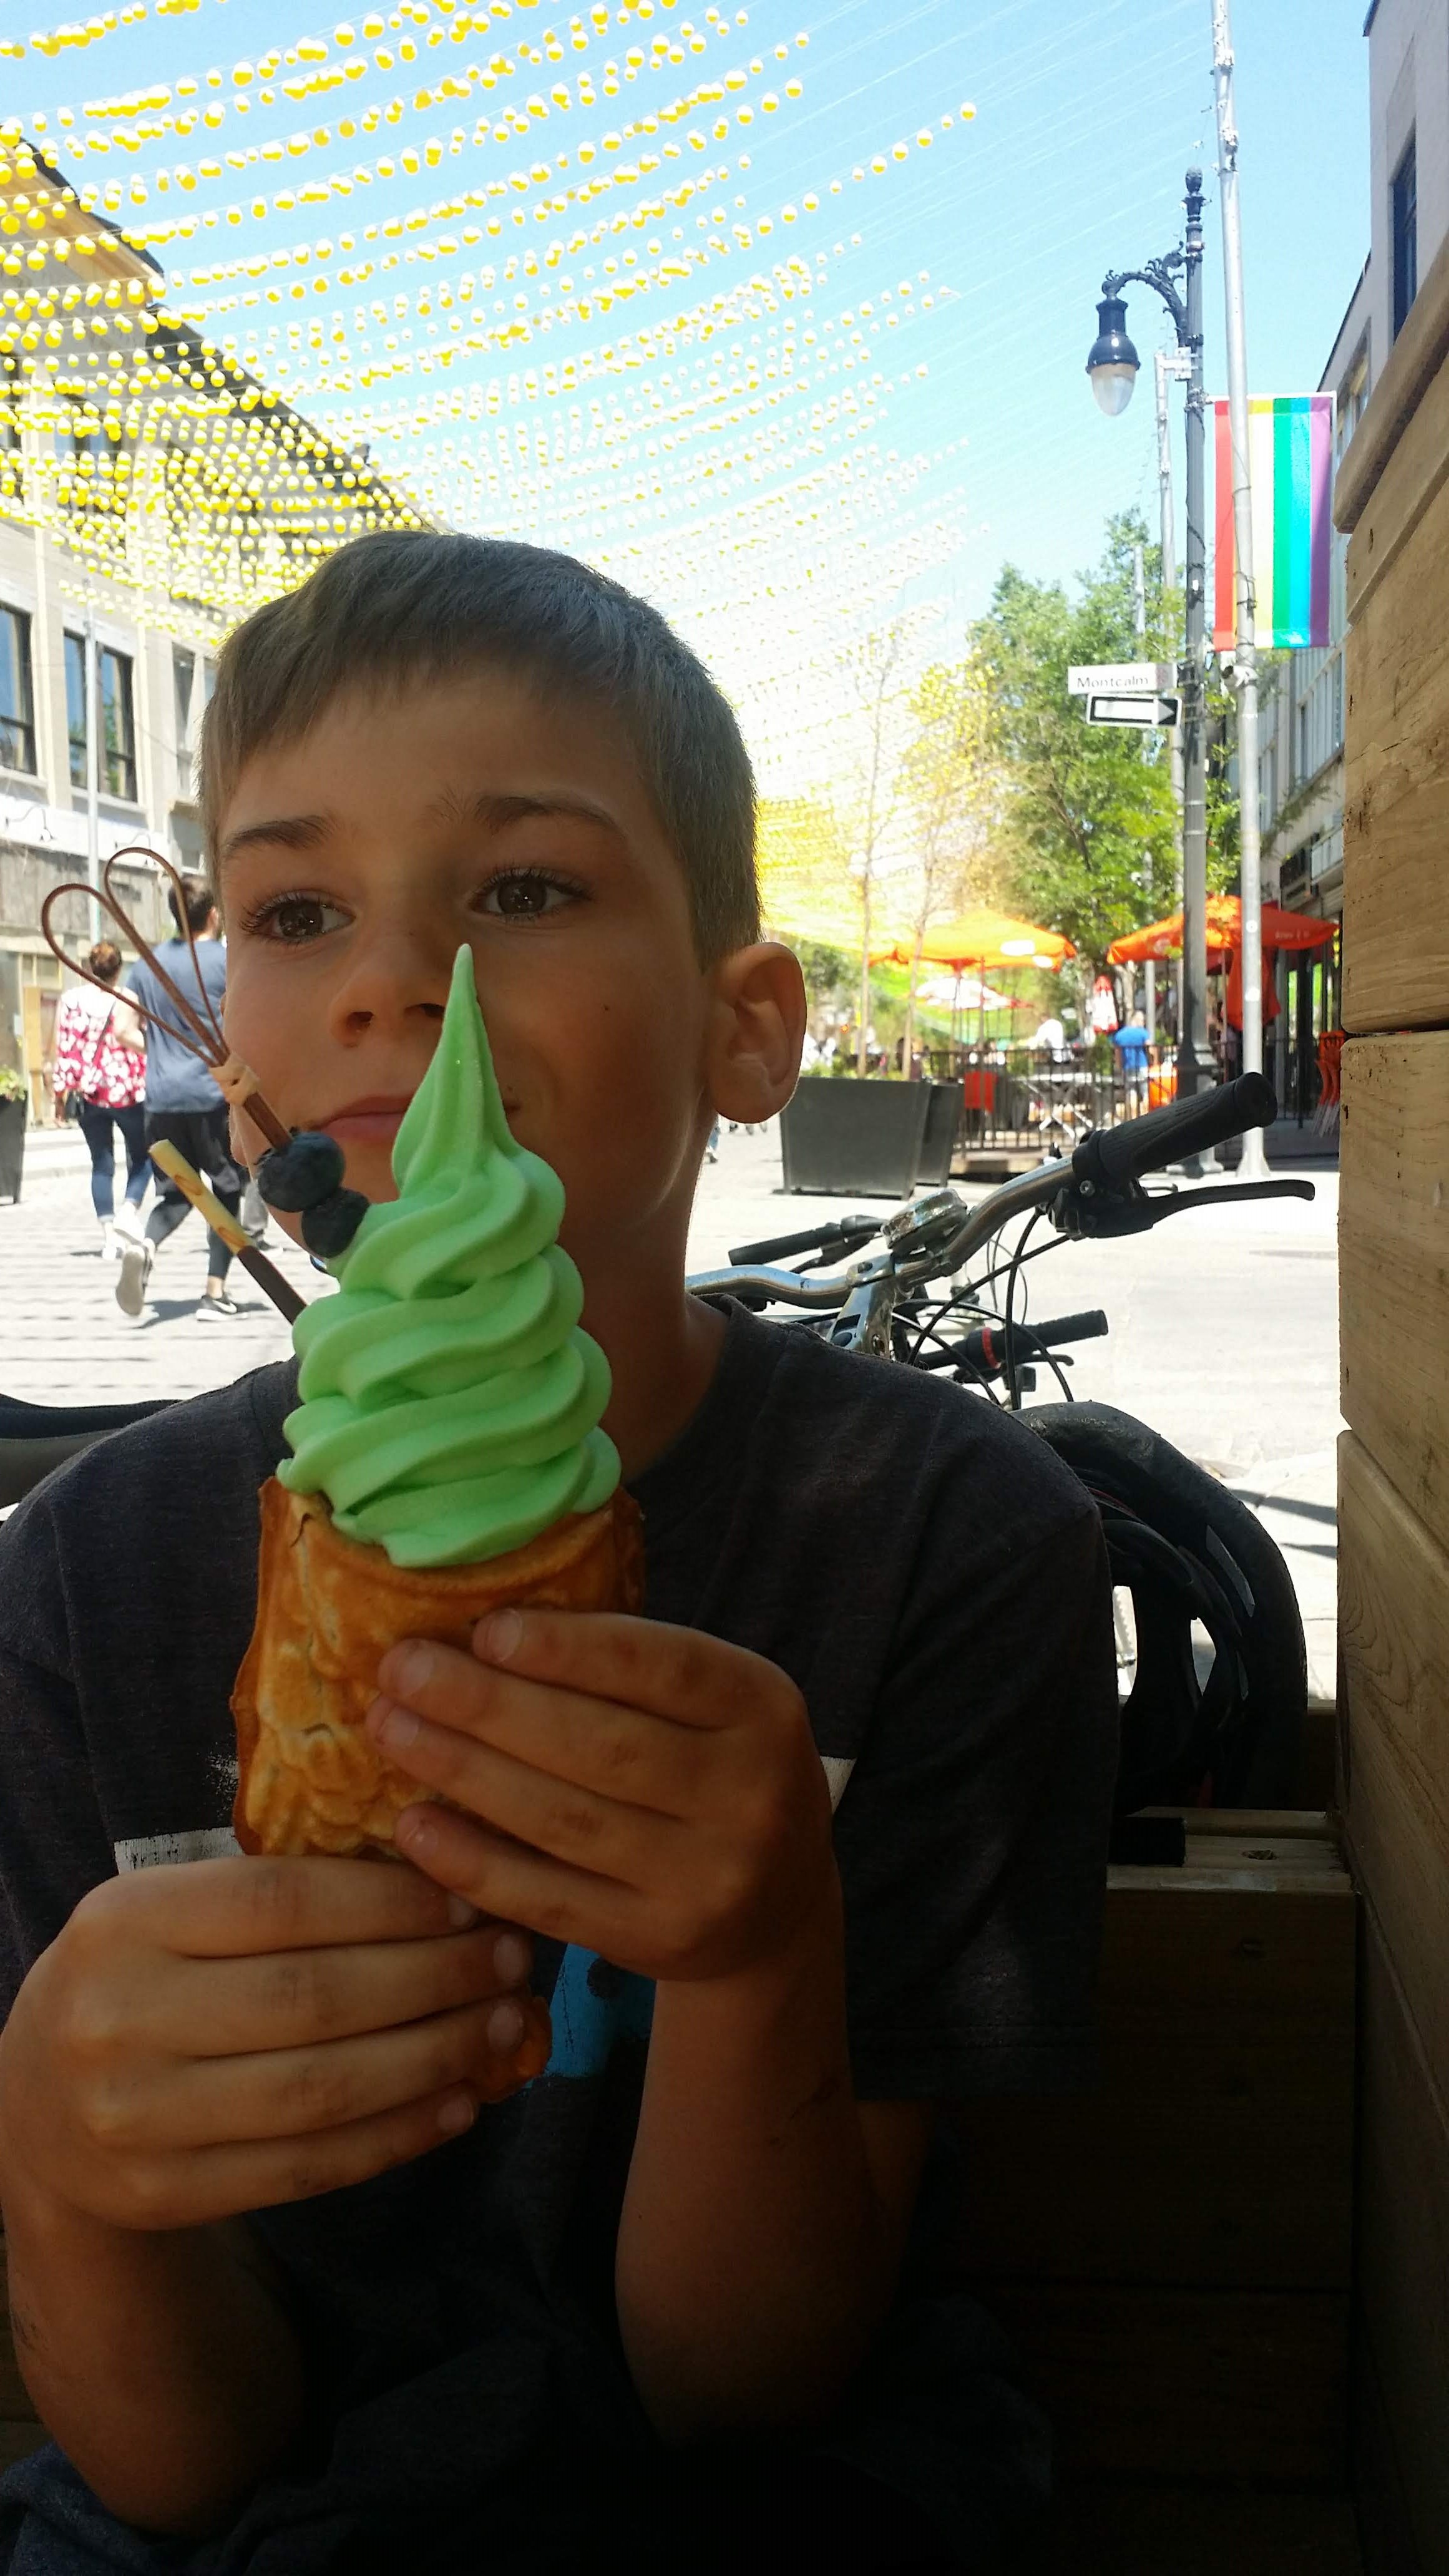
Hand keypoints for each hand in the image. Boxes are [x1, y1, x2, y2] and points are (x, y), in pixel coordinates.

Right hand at [0, 1859, 543, 2232]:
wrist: (34, 2108)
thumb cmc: (138, 1979)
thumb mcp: (170, 1913)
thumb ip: (274, 1893)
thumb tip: (438, 1875)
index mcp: (126, 1922)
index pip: (283, 1904)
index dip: (392, 1902)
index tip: (472, 1896)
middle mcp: (121, 2018)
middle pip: (315, 1998)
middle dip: (434, 1977)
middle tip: (511, 1957)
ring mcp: (138, 2118)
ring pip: (322, 2090)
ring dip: (434, 2057)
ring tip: (503, 2024)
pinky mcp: (165, 2195)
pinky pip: (308, 2167)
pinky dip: (396, 2135)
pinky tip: (459, 2102)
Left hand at [366, 1611, 835, 1984]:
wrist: (778, 1903)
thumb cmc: (714, 1767)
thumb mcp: (712, 1702)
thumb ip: (628, 1667)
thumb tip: (485, 1628)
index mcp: (762, 1707)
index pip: (662, 1669)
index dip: (570, 1649)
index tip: (484, 1628)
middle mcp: (748, 1793)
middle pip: (601, 1746)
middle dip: (488, 1706)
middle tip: (403, 1671)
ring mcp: (706, 1877)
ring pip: (564, 1820)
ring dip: (464, 1771)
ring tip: (392, 1729)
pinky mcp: (658, 1940)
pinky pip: (547, 1898)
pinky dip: (473, 1862)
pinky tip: (415, 1824)